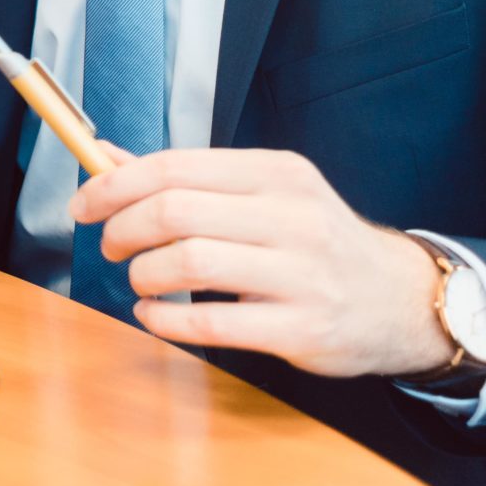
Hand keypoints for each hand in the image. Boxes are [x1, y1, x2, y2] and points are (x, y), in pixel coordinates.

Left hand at [72, 146, 456, 378]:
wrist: (401, 301)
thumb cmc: (316, 242)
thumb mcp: (263, 195)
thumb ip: (185, 179)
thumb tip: (105, 157)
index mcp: (276, 173)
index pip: (174, 168)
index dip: (114, 186)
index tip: (83, 205)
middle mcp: (293, 217)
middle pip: (175, 211)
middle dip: (122, 229)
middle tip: (111, 246)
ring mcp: (302, 274)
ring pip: (190, 262)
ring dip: (144, 274)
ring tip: (140, 280)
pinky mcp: (304, 329)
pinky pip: (213, 323)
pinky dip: (166, 321)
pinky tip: (154, 316)